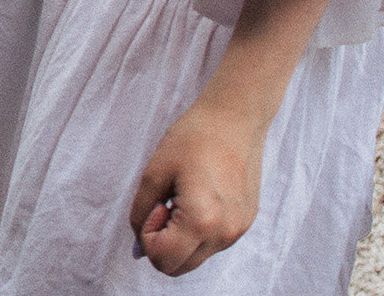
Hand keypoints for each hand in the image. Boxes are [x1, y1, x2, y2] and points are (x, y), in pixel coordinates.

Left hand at [129, 100, 262, 276]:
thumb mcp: (154, 172)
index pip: (163, 259)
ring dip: (180, 237)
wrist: (235, 117)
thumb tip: (138, 248)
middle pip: (179, 267)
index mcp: (202, 222)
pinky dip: (197, 230)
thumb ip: (141, 212)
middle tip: (164, 203)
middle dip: (162, 242)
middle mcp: (225, 234)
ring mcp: (239, 230)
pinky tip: (198, 196)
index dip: (148, 235)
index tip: (155, 203)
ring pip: (195, 256)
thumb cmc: (193, 137)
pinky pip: (212, 242)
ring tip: (182, 197)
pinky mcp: (246, 222)